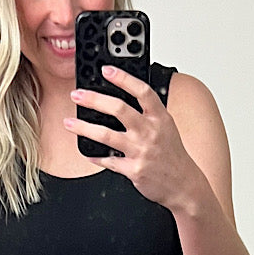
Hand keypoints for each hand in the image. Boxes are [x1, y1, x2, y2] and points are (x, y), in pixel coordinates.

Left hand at [62, 65, 199, 212]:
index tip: (106, 70)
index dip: (124, 78)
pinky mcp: (133, 170)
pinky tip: (86, 151)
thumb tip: (122, 98)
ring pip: (106, 135)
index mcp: (160, 118)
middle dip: (94, 100)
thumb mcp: (167, 127)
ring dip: (84, 128)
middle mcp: (150, 132)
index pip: (142, 91)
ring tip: (69, 122)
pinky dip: (95, 156)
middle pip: (119, 109)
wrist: (184, 184)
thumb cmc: (173, 155)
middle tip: (77, 95)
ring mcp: (141, 152)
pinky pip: (108, 161)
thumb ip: (148, 112)